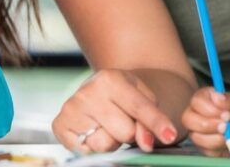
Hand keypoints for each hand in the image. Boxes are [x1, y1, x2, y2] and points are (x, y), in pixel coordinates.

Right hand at [51, 69, 178, 152]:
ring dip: (111, 141)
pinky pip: (86, 151)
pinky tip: (92, 129)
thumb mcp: (142, 98)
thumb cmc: (124, 94)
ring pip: (104, 145)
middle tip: (121, 119)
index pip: (139, 108)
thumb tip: (146, 144)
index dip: (156, 124)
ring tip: (106, 125)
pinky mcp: (59, 125)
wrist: (98, 89)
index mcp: (111, 79)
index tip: (170, 136)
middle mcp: (87, 91)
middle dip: (129, 132)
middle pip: (124, 132)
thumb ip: (148, 121)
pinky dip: (92, 145)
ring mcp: (71, 109)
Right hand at [181, 87, 229, 157]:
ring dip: (214, 137)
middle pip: (188, 119)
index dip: (209, 109)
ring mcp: (199, 131)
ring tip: (229, 134)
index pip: (196, 101)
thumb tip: (217, 96)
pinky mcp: (203, 146)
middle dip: (208, 124)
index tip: (226, 113)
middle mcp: (199, 113)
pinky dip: (217, 146)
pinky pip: (203, 148)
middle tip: (226, 125)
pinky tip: (226, 142)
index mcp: (207, 99)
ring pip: (195, 135)